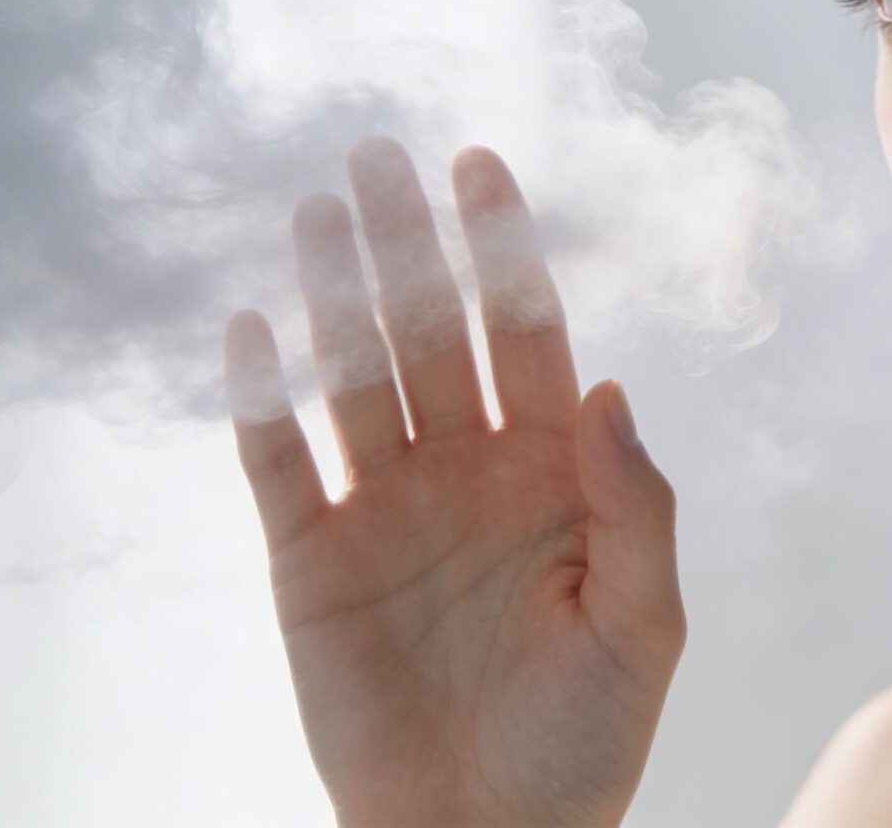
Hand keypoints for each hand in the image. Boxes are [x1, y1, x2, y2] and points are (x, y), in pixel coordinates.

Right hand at [225, 137, 684, 827]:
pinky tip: (248, 327)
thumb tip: (611, 386)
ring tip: (314, 209)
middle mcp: (464, 466)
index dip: (503, 248)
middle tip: (375, 152)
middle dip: (407, 243)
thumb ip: (634, 504)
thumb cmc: (582, 739)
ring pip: (352, 374)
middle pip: (429, 330)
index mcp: (552, 466)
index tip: (479, 163)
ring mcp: (382, 506)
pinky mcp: (309, 560)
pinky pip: (278, 462)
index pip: (526, 331)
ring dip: (332, 294)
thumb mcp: (643, 623)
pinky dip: (258, 398)